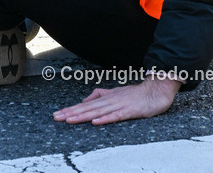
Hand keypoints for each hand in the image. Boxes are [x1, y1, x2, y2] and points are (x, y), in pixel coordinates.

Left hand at [52, 76, 180, 124]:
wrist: (156, 89)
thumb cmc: (136, 94)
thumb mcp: (116, 94)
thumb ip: (101, 96)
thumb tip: (86, 101)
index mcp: (107, 97)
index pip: (85, 105)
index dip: (71, 109)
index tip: (57, 114)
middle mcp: (110, 100)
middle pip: (88, 108)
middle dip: (71, 113)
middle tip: (56, 117)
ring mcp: (119, 105)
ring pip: (98, 111)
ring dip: (83, 116)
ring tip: (69, 119)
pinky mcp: (130, 111)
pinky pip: (116, 115)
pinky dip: (105, 119)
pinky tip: (96, 122)